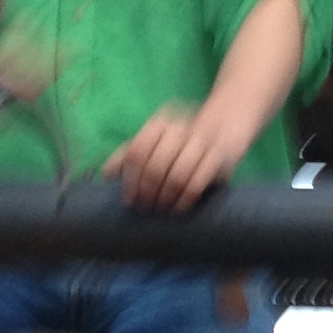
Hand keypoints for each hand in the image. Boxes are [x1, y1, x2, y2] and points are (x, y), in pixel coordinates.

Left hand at [103, 104, 241, 209]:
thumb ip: (130, 154)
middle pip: (154, 166)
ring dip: (164, 198)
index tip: (128, 199)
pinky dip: (184, 200)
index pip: (136, 151)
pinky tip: (177, 209)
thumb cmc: (183, 140)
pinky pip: (197, 183)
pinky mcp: (218, 157)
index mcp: (160, 123)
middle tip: (143, 208)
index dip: (129, 179)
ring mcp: (201, 142)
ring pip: (176, 176)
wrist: (225, 127)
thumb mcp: (156, 141)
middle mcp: (180, 129)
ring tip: (159, 210)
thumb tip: (106, 174)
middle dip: (146, 192)